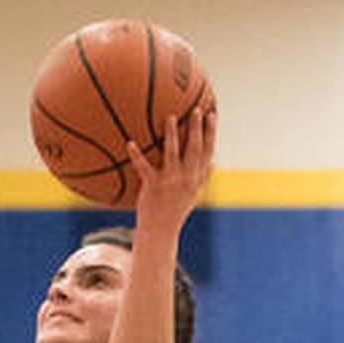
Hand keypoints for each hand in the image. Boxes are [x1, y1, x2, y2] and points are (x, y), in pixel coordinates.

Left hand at [127, 101, 215, 238]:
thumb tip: (214, 162)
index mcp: (196, 179)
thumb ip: (203, 177)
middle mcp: (186, 179)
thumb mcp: (193, 195)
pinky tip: (129, 143)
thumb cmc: (175, 211)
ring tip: (170, 117)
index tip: (212, 113)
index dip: (210, 133)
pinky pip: (144, 168)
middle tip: (197, 110)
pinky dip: (136, 156)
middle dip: (197, 128)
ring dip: (172, 135)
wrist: (160, 232)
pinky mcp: (153, 187)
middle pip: (194, 149)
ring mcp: (170, 183)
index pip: (208, 152)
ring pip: (172, 154)